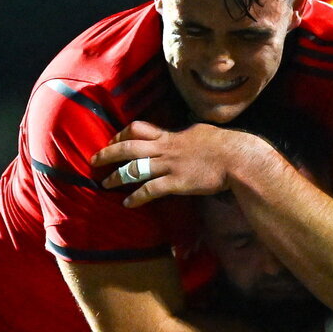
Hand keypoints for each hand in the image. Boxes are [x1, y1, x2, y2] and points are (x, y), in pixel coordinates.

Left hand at [92, 121, 252, 206]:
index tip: (113, 140)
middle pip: (129, 146)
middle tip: (94, 161)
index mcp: (171, 134)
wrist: (237, 158)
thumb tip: (188, 132)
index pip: (139, 128)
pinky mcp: (177, 182)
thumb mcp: (202, 132)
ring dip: (117, 177)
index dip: (121, 134)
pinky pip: (150, 190)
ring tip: (104, 184)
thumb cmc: (225, 145)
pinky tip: (128, 203)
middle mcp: (166, 148)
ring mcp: (170, 165)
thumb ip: (189, 134)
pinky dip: (136, 197)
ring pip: (135, 168)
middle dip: (108, 153)